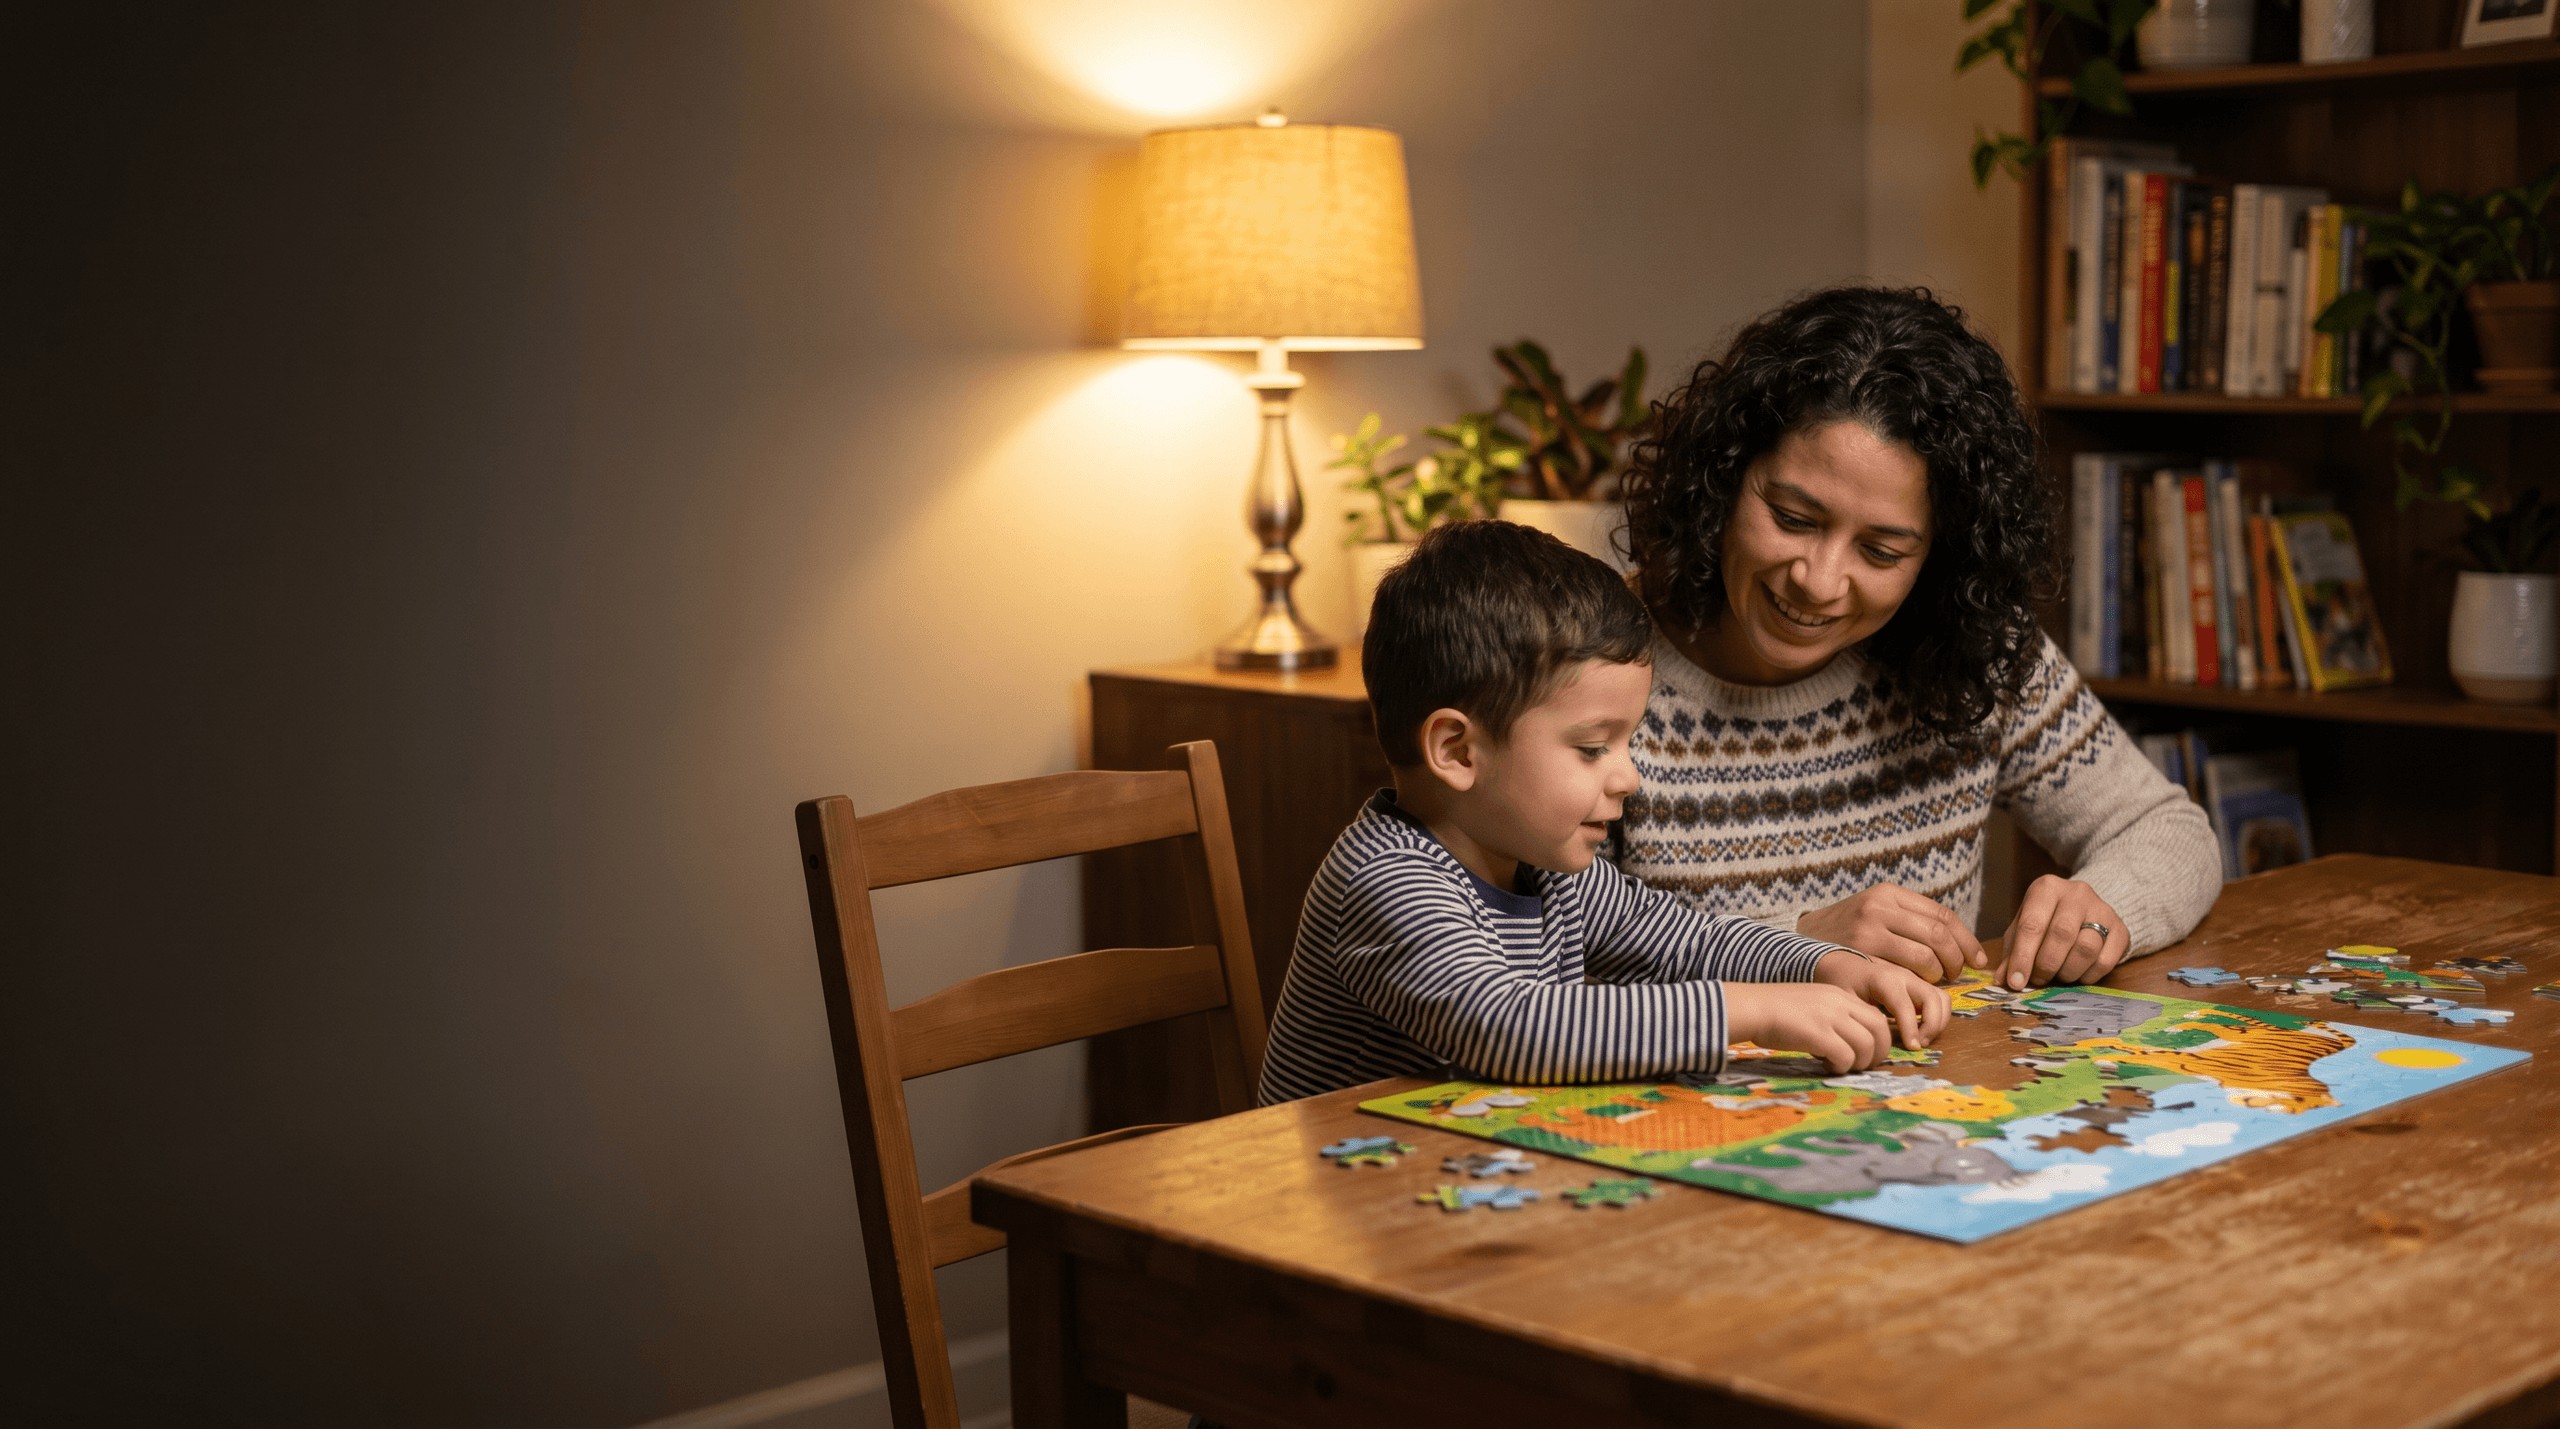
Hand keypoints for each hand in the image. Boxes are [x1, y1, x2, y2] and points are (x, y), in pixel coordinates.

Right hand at [1724, 980, 1892, 1073]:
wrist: (1752, 1007)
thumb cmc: (1775, 1009)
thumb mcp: (1812, 1004)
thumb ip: (1834, 1016)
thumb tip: (1849, 1042)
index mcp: (1840, 995)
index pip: (1877, 1017)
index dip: (1880, 1040)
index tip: (1868, 1054)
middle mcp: (1840, 1003)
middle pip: (1880, 1031)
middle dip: (1878, 1054)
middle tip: (1862, 1066)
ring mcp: (1831, 1018)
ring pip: (1867, 1046)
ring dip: (1858, 1063)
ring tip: (1841, 1066)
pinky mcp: (1819, 1034)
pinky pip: (1846, 1056)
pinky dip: (1841, 1067)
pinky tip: (1825, 1065)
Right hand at [1794, 883, 1985, 981]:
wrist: (1798, 942)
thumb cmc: (1844, 932)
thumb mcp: (1873, 911)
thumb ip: (1907, 919)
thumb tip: (1955, 941)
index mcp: (1888, 892)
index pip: (1942, 914)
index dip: (1966, 940)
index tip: (1976, 960)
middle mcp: (1880, 906)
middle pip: (1938, 934)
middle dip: (1956, 958)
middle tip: (1956, 974)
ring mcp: (1868, 930)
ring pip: (1925, 954)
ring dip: (1937, 973)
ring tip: (1933, 980)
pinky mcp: (1860, 954)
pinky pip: (1903, 970)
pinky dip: (1917, 981)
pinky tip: (1915, 986)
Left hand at [1814, 950, 1949, 1052]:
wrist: (1843, 964)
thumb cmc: (1842, 983)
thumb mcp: (1845, 1000)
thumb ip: (1862, 1017)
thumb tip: (1879, 1039)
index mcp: (1884, 980)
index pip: (1905, 1006)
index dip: (1912, 1029)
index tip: (1912, 1048)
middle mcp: (1904, 976)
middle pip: (1933, 999)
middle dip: (1933, 1025)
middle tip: (1919, 1044)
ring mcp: (1914, 979)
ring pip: (1942, 998)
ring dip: (1939, 1021)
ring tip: (1922, 1039)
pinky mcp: (1919, 984)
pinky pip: (1939, 998)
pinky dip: (1939, 1015)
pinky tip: (1922, 1029)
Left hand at [1998, 875, 2127, 988]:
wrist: (2087, 909)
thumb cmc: (2048, 919)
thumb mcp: (2024, 928)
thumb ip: (2012, 952)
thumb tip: (2002, 981)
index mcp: (2046, 888)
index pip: (2032, 925)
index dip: (2022, 957)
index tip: (2016, 982)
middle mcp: (2076, 893)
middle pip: (2061, 935)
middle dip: (2046, 965)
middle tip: (2039, 980)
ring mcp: (2102, 909)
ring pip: (2085, 948)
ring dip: (2068, 971)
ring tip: (2059, 975)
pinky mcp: (2121, 929)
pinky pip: (2106, 960)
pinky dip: (2088, 975)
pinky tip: (2079, 974)